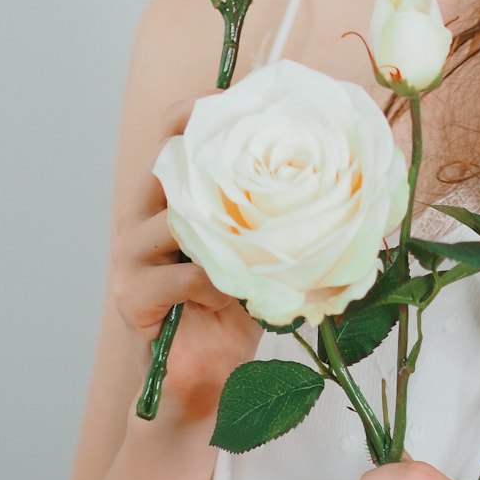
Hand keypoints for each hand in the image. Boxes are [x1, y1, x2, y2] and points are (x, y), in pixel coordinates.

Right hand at [112, 92, 264, 426]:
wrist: (204, 384)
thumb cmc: (236, 308)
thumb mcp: (260, 245)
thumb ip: (275, 208)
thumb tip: (350, 168)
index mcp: (168, 195)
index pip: (171, 133)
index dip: (198, 109)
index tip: (236, 95)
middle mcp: (140, 216)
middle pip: (164, 165)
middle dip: (210, 159)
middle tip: (256, 160)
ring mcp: (129, 256)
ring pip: (174, 218)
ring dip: (222, 232)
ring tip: (254, 247)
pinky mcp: (131, 296)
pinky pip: (181, 274)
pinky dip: (217, 281)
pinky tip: (235, 293)